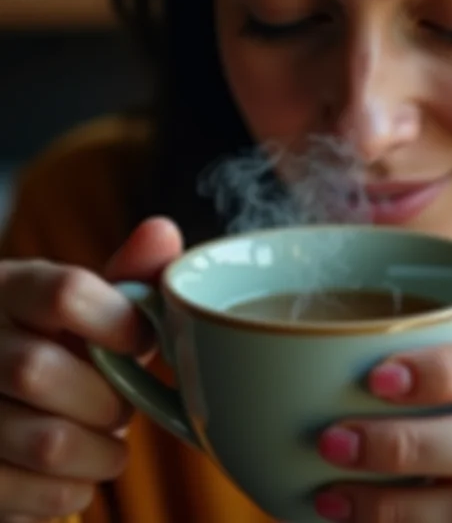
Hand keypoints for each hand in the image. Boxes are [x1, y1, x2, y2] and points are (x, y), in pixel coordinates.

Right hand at [0, 217, 182, 522]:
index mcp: (6, 289)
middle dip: (106, 398)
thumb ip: (129, 274)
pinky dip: (72, 489)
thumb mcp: (85, 305)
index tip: (143, 342)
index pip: (63, 293)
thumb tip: (163, 231)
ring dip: (99, 451)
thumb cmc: (57, 345)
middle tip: (123, 406)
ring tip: (106, 441)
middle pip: (40, 371)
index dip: (118, 323)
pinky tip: (76, 471)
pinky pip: (29, 494)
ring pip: (45, 441)